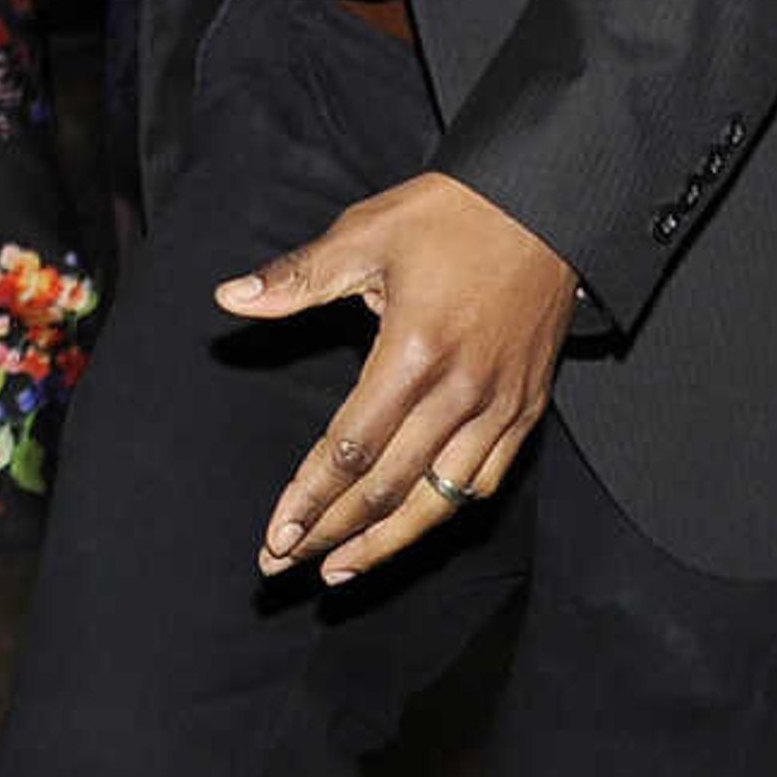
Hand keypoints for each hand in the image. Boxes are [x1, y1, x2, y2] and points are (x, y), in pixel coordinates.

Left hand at [216, 171, 579, 586]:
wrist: (547, 204)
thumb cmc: (449, 215)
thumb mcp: (365, 233)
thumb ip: (297, 278)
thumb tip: (228, 298)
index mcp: (412, 352)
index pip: (349, 449)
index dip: (308, 498)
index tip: (274, 535)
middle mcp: (459, 392)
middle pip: (386, 487)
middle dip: (330, 534)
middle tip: (283, 566)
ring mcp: (499, 407)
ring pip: (438, 500)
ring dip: (384, 543)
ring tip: (338, 572)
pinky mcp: (526, 409)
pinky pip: (484, 481)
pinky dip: (444, 514)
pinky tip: (410, 530)